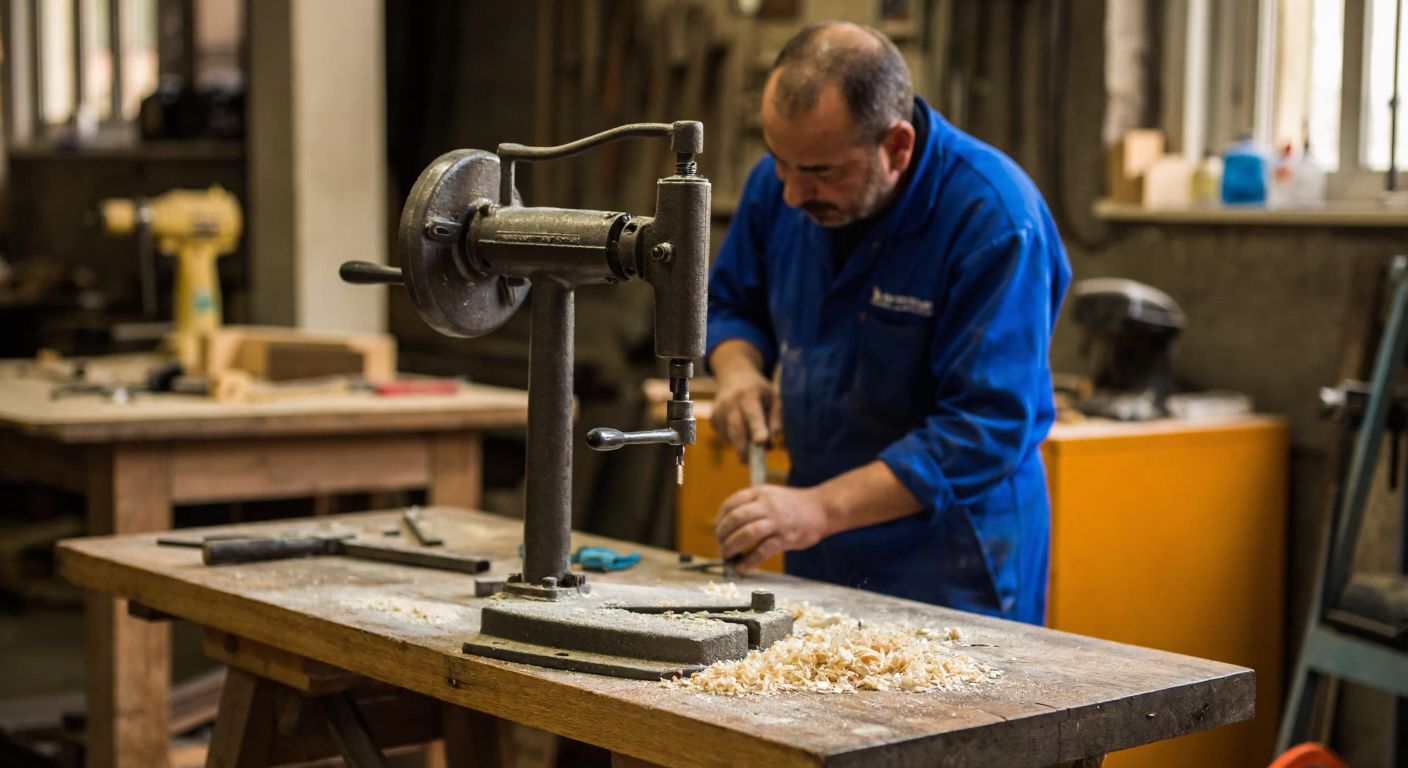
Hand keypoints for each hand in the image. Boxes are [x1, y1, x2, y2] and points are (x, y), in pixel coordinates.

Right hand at [712, 365, 783, 460]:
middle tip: (750, 462)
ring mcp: (718, 411)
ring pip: (729, 436)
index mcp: (748, 394)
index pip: (752, 413)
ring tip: (751, 439)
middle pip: (735, 428)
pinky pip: (724, 437)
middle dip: (743, 447)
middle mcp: (730, 402)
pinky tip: (740, 429)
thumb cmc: (759, 391)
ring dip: (741, 445)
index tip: (761, 442)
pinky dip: (734, 440)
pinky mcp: (713, 420)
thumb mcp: (774, 399)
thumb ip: (775, 421)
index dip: (756, 428)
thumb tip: (769, 444)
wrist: (734, 376)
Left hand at [715, 485, 829, 572]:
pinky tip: (742, 567)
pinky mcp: (786, 537)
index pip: (731, 504)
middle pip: (736, 519)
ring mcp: (777, 521)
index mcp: (760, 493)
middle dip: (722, 535)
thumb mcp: (770, 495)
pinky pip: (762, 551)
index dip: (721, 519)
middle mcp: (767, 505)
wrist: (822, 508)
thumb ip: (751, 505)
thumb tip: (728, 526)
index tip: (719, 531)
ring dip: (732, 547)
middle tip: (721, 546)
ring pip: (746, 534)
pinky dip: (749, 561)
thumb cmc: (794, 505)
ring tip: (728, 556)